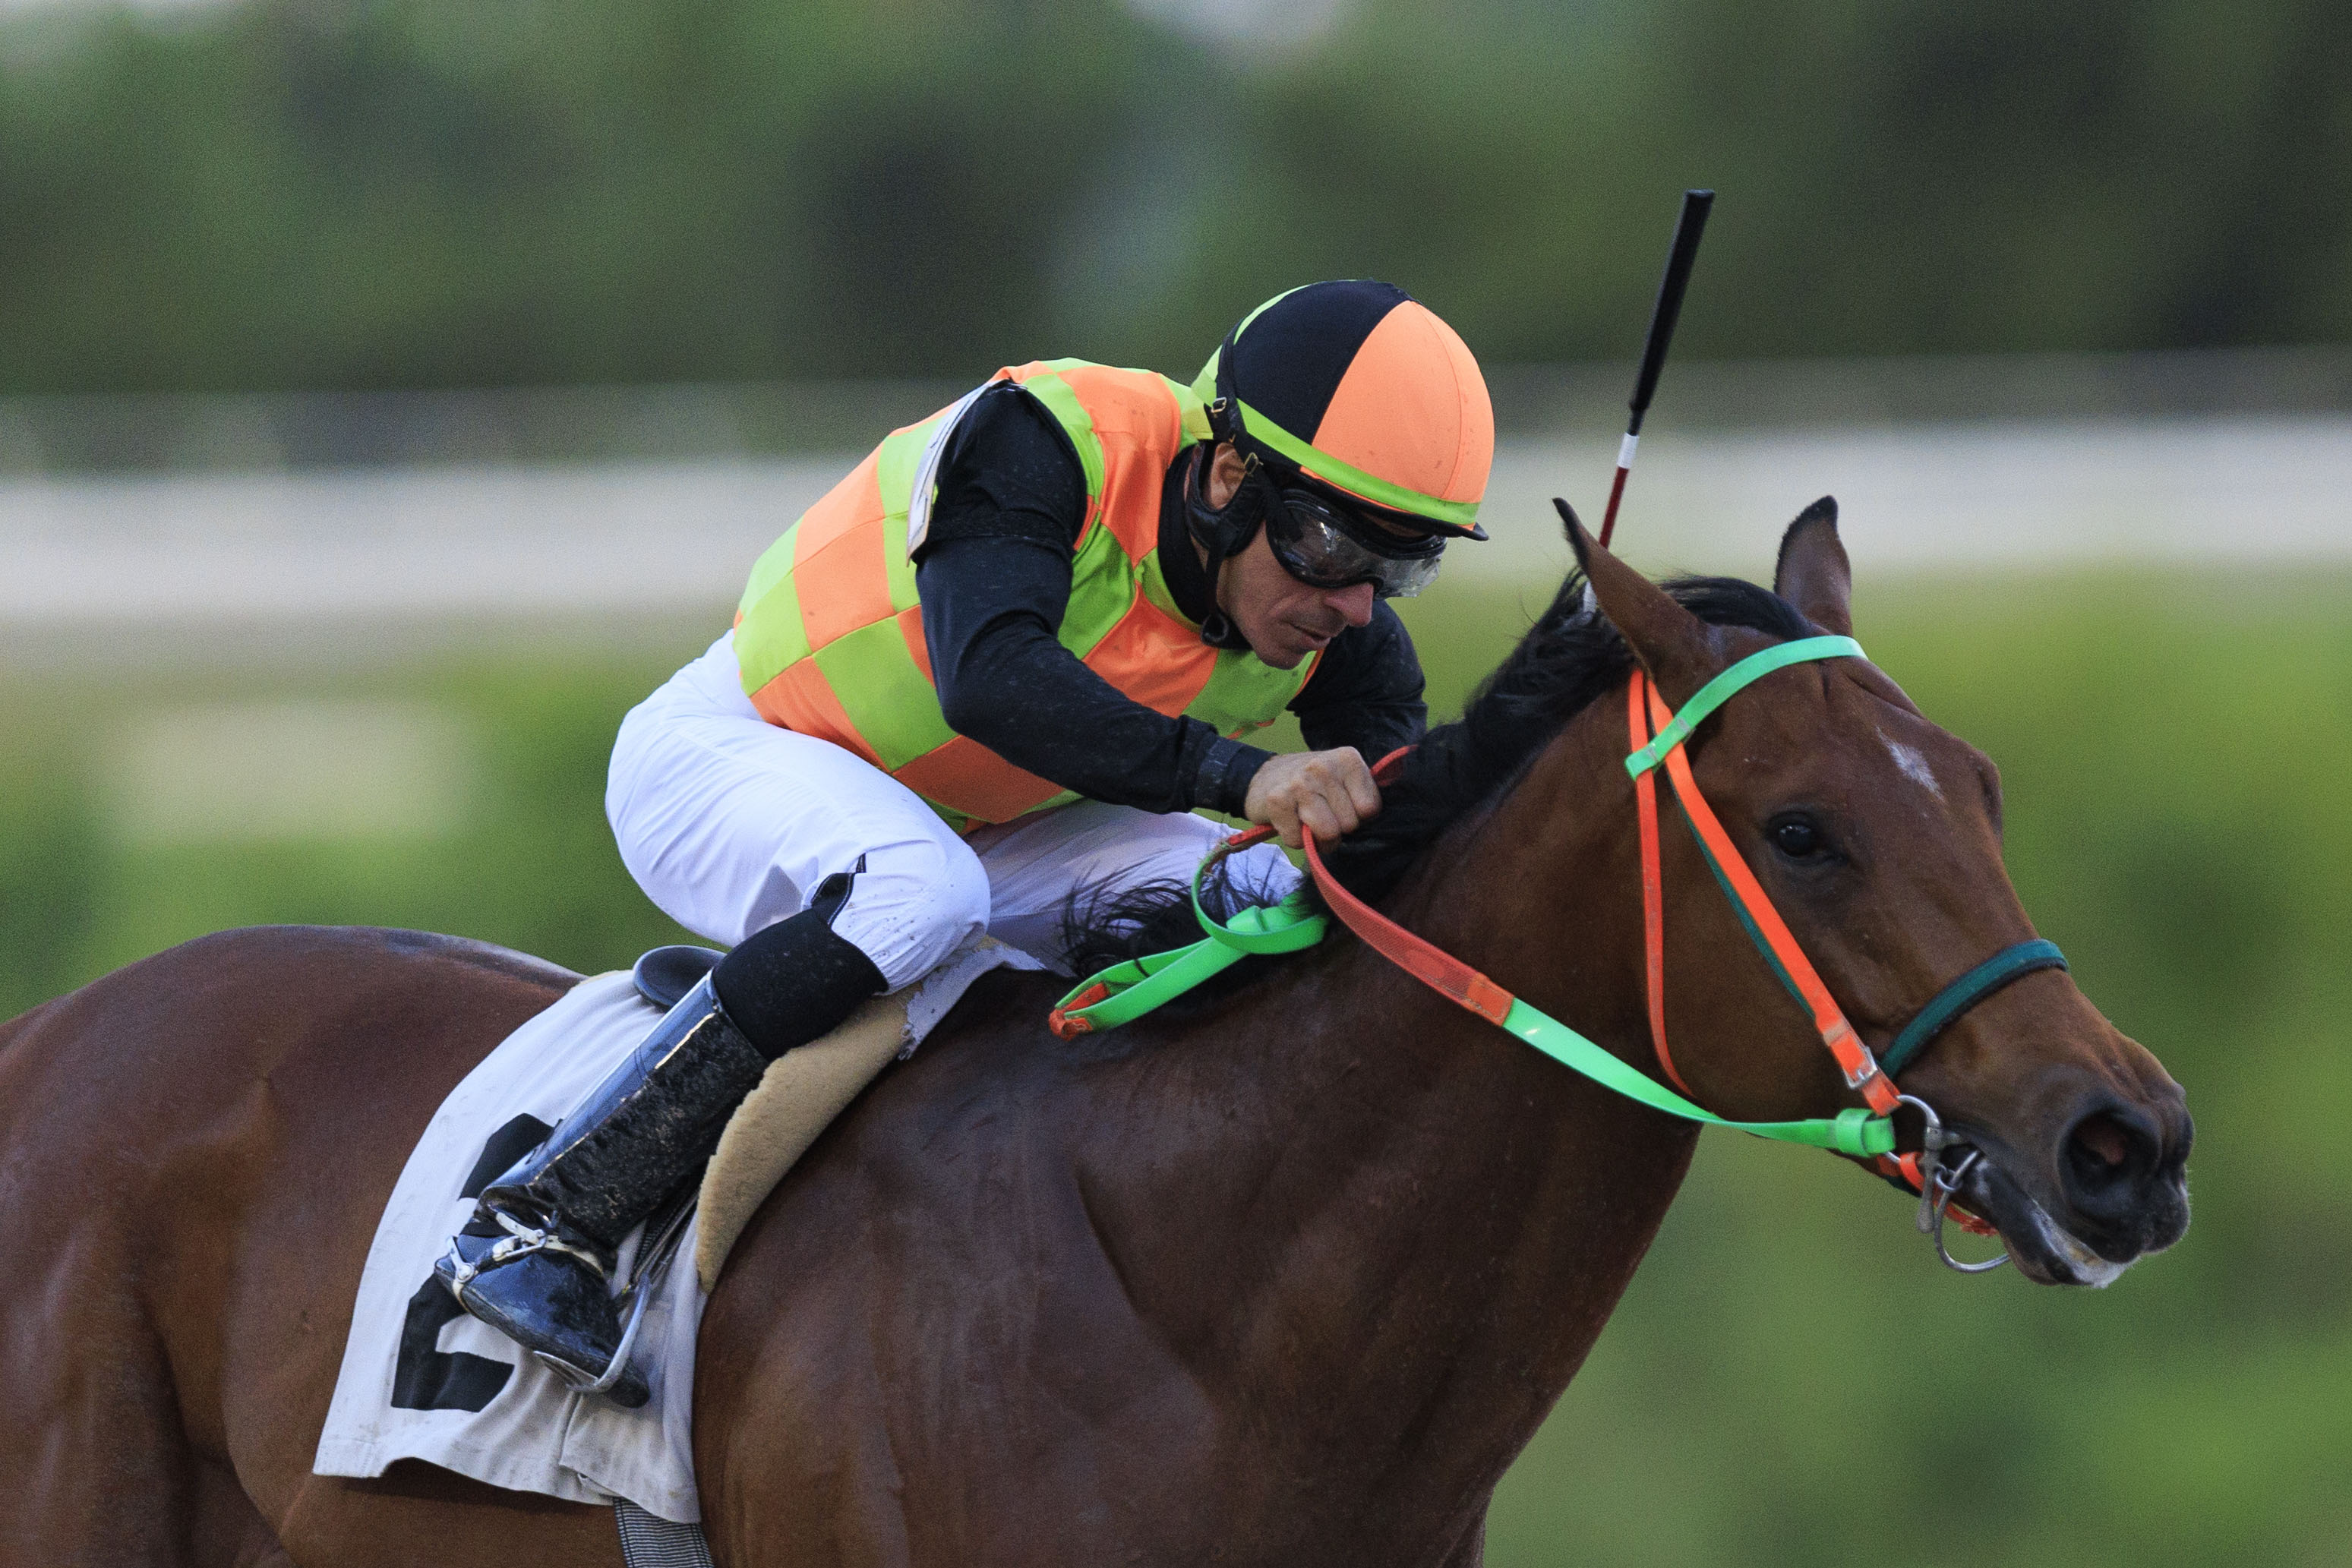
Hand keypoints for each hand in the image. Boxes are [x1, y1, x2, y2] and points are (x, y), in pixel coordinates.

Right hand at [1243, 747, 1381, 849]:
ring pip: (1328, 833)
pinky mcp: (1278, 800)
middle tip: (1323, 815)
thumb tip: (1378, 823)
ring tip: (1309, 822)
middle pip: (1349, 824)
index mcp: (1347, 759)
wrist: (1263, 777)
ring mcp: (1300, 783)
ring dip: (1318, 838)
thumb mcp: (1342, 779)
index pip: (1370, 808)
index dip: (1358, 817)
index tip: (1343, 808)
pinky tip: (1291, 821)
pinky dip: (1295, 839)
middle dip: (1338, 829)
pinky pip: (1299, 840)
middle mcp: (1324, 766)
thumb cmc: (1311, 785)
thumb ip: (1363, 795)